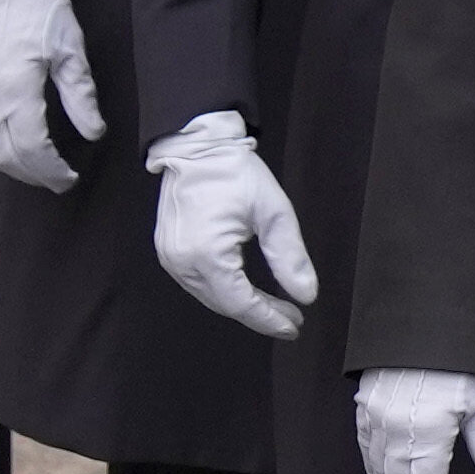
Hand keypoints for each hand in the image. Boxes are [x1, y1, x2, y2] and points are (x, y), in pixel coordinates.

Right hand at [0, 0, 96, 191]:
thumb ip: (80, 95)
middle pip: (3, 154)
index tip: (68, 179)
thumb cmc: (37, 4)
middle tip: (52, 180)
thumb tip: (94, 132)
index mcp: (16, 93)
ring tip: (26, 165)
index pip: (33, 152)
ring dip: (2, 161)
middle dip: (30, 173)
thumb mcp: (69, 48)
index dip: (51, 172)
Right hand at [147, 115, 312, 334]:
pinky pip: (199, 283)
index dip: (269, 319)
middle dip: (260, 314)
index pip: (241, 303)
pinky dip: (224, 290)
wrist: (196, 146)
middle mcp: (182, 263)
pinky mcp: (168, 251)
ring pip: (211, 297)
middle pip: (225, 304)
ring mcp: (170, 258)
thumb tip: (306, 296)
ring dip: (243, 304)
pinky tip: (246, 290)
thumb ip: (290, 257)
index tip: (295, 327)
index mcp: (207, 255)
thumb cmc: (235, 173)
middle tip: (291, 318)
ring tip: (275, 307)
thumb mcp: (274, 213)